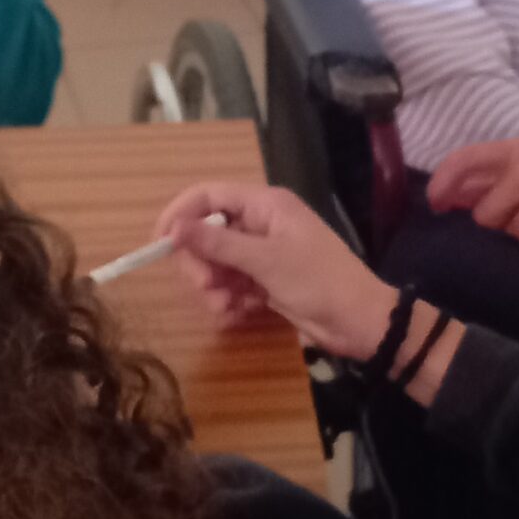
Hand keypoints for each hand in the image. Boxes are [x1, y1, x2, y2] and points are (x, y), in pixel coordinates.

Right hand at [152, 181, 401, 360]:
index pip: (209, 196)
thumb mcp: (266, 261)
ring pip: (215, 264)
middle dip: (200, 263)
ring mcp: (261, 255)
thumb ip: (218, 243)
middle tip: (205, 287)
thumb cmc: (319, 281)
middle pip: (206, 234)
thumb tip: (175, 227)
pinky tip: (239, 314)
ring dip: (213, 288)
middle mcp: (259, 225)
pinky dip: (228, 301)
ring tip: (227, 306)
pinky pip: (229, 286)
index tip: (159, 243)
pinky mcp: (263, 282)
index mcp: (264, 205)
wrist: (359, 323)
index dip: (180, 214)